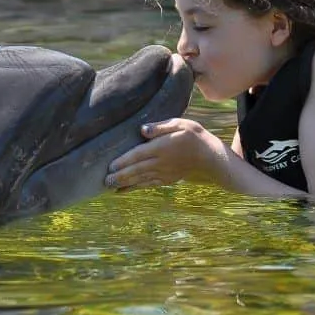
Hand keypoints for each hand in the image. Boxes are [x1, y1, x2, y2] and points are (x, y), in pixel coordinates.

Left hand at [105, 118, 226, 190]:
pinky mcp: (166, 179)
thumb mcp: (180, 124)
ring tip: (109, 187)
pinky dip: (135, 188)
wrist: (210, 157)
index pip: (138, 154)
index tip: (110, 166)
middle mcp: (160, 162)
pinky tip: (123, 191)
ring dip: (124, 183)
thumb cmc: (194, 136)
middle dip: (120, 176)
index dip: (124, 161)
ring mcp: (163, 173)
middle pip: (136, 169)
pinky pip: (148, 184)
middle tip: (104, 181)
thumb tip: (142, 129)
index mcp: (161, 147)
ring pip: (140, 179)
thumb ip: (161, 127)